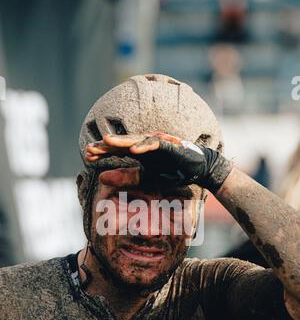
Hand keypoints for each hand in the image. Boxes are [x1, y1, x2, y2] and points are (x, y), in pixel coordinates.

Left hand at [85, 132, 231, 192]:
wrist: (198, 168)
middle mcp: (146, 144)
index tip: (87, 156)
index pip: (117, 151)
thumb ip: (126, 177)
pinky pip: (156, 144)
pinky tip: (134, 150)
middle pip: (123, 144)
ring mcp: (158, 143)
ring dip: (122, 141)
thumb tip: (101, 177)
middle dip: (106, 146)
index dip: (102, 152)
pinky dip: (145, 146)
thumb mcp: (145, 178)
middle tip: (90, 149)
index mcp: (139, 152)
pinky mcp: (170, 146)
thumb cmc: (172, 171)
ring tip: (106, 142)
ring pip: (136, 140)